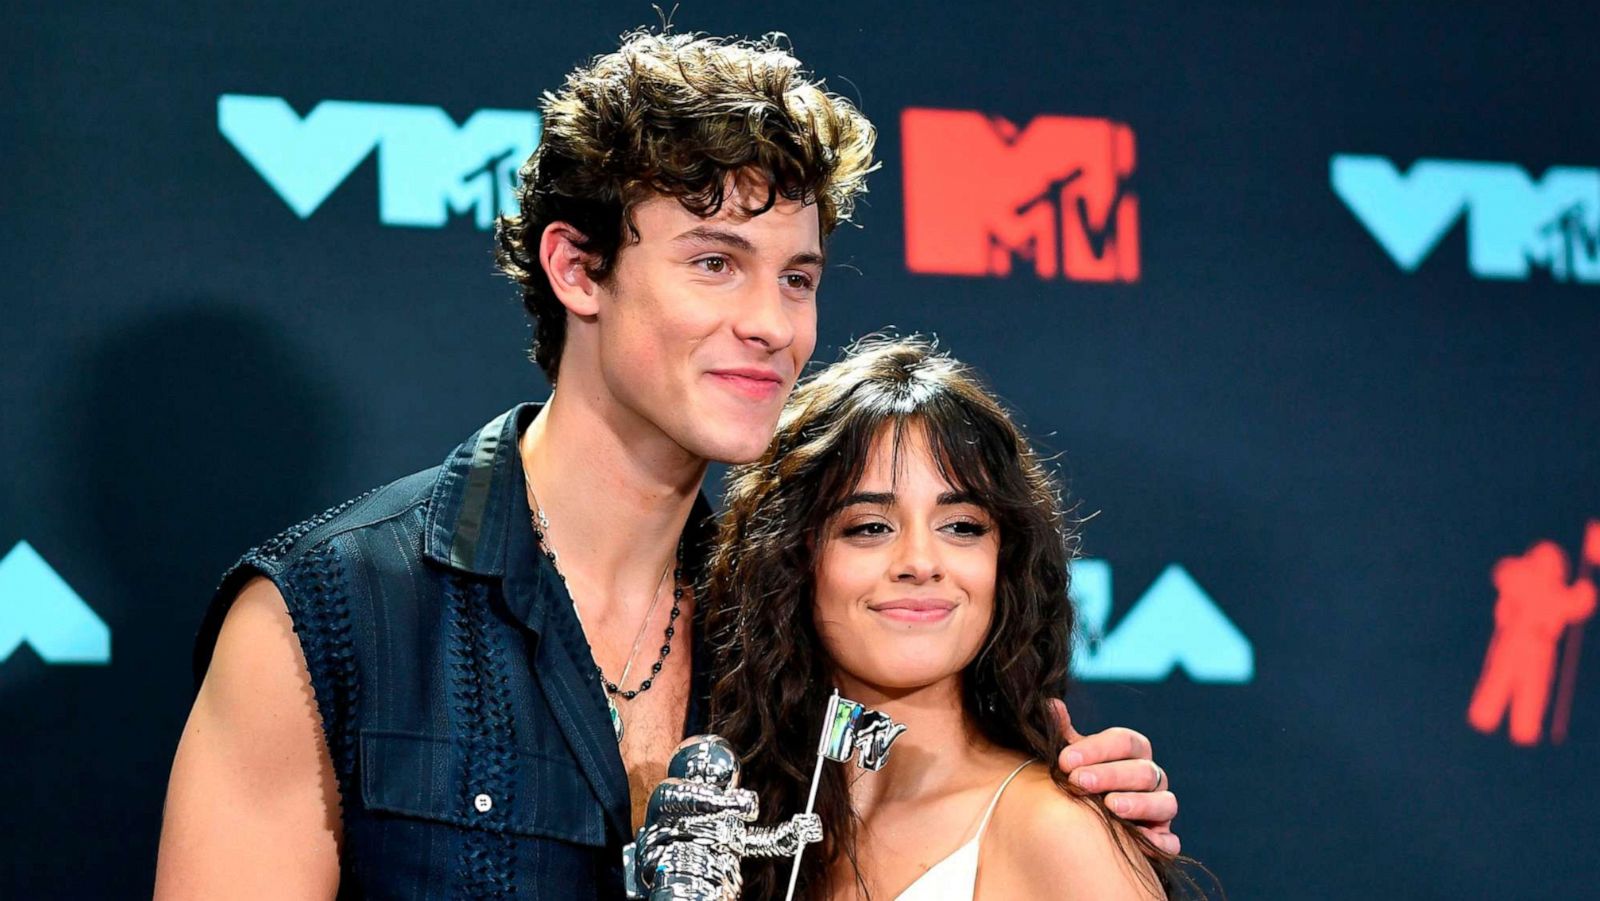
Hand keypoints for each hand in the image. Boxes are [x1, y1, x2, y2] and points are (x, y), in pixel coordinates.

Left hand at [1049, 699, 1180, 855]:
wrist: (1092, 820)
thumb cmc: (1083, 780)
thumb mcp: (1073, 757)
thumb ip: (1064, 735)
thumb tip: (1049, 704)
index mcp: (1133, 753)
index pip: (1124, 741)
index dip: (1097, 748)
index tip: (1065, 760)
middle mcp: (1153, 778)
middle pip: (1142, 771)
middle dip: (1110, 775)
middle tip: (1079, 781)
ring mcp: (1161, 808)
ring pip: (1164, 802)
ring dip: (1138, 803)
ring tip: (1110, 806)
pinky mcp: (1164, 839)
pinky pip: (1170, 841)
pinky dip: (1158, 841)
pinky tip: (1138, 842)